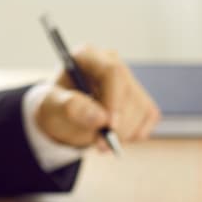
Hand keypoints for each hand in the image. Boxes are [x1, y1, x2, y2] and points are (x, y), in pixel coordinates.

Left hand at [35, 46, 160, 148]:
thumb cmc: (56, 108)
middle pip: (129, 92)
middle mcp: (111, 62)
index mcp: (87, 56)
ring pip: (141, 107)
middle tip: (101, 145)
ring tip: (100, 141)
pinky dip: (135, 133)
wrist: (64, 118)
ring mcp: (129, 79)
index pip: (112, 72)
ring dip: (124, 133)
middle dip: (118, 124)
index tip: (109, 126)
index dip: (114, 101)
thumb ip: (71, 108)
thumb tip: (101, 117)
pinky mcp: (141, 96)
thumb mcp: (52, 108)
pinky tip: (115, 135)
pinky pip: (149, 117)